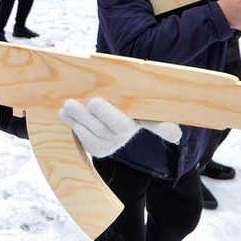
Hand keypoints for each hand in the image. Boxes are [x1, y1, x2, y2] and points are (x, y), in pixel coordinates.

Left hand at [58, 98, 180, 157]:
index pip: (157, 121)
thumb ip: (127, 90)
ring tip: (68, 105)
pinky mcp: (97, 150)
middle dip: (105, 114)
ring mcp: (113, 142)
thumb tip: (155, 101)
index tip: (176, 134)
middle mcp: (128, 131)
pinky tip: (64, 113)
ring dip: (81, 119)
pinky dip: (72, 125)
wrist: (88, 110)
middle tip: (93, 101)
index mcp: (140, 114)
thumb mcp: (119, 91)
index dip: (166, 128)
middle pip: (120, 126)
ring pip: (97, 133)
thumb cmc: (109, 96)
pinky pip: (84, 140)